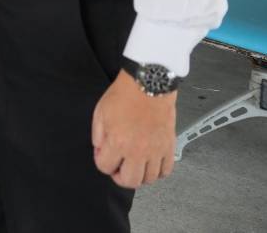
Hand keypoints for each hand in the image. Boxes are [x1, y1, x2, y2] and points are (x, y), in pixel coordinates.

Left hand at [92, 71, 176, 187]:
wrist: (148, 85)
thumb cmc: (125, 95)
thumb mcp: (100, 112)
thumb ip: (98, 135)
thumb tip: (100, 150)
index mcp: (118, 142)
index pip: (105, 167)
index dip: (102, 161)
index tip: (104, 155)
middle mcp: (138, 151)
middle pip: (129, 181)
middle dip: (120, 176)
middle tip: (119, 167)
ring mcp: (155, 151)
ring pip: (149, 179)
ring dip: (140, 175)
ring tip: (135, 164)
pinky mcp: (169, 147)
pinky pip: (166, 170)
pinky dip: (158, 171)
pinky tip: (151, 163)